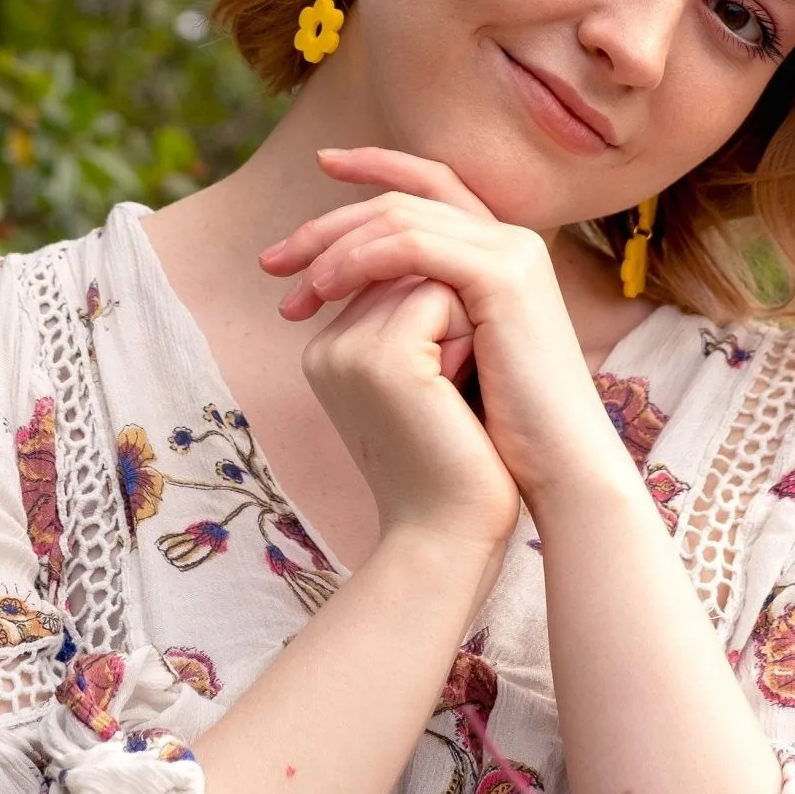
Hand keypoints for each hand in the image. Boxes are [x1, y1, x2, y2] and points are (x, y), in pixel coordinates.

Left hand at [260, 148, 638, 520]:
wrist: (557, 470)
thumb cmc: (499, 429)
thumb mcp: (442, 354)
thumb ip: (409, 309)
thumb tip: (343, 288)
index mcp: (499, 253)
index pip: (430, 184)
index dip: (376, 164)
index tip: (320, 163)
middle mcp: (510, 240)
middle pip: (402, 202)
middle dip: (328, 225)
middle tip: (271, 260)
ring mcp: (511, 252)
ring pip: (402, 219)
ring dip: (335, 247)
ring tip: (294, 287)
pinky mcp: (504, 277)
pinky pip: (415, 248)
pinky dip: (363, 260)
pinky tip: (327, 287)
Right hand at [293, 270, 520, 570]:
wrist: (451, 533)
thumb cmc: (452, 460)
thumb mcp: (422, 376)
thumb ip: (412, 318)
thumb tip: (439, 260)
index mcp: (328, 351)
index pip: (393, 276)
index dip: (440, 322)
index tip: (434, 396)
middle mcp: (327, 345)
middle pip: (408, 269)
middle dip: (448, 317)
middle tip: (444, 398)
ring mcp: (349, 348)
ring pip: (425, 274)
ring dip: (460, 325)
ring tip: (448, 396)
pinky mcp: (384, 358)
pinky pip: (440, 296)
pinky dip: (467, 337)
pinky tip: (457, 393)